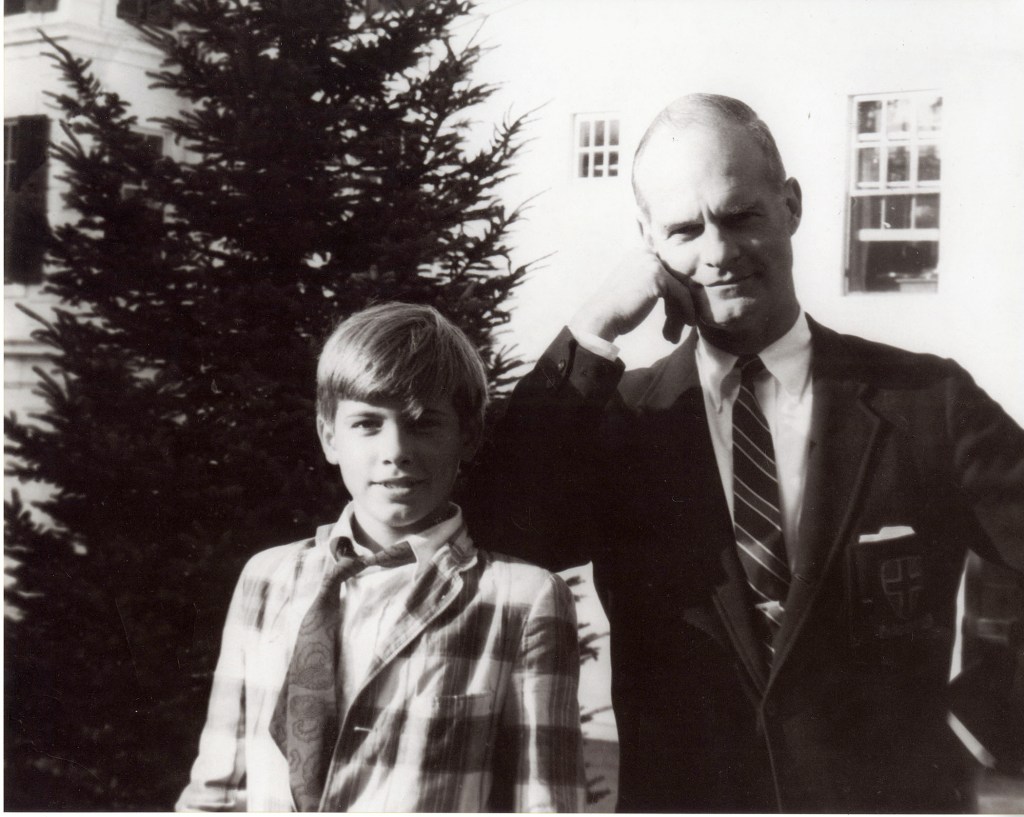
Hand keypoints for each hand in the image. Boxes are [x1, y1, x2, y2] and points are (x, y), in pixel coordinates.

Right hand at [569, 243, 696, 343]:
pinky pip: (682, 294)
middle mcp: (646, 254)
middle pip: (676, 279)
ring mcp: (653, 264)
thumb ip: (649, 283)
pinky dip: (687, 309)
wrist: (600, 317)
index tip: (673, 315)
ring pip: (680, 288)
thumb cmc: (614, 310)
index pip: (667, 273)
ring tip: (680, 328)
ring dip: (682, 310)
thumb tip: (675, 291)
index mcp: (639, 255)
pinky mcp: (659, 277)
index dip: (673, 296)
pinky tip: (688, 323)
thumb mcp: (633, 288)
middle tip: (681, 323)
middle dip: (679, 303)